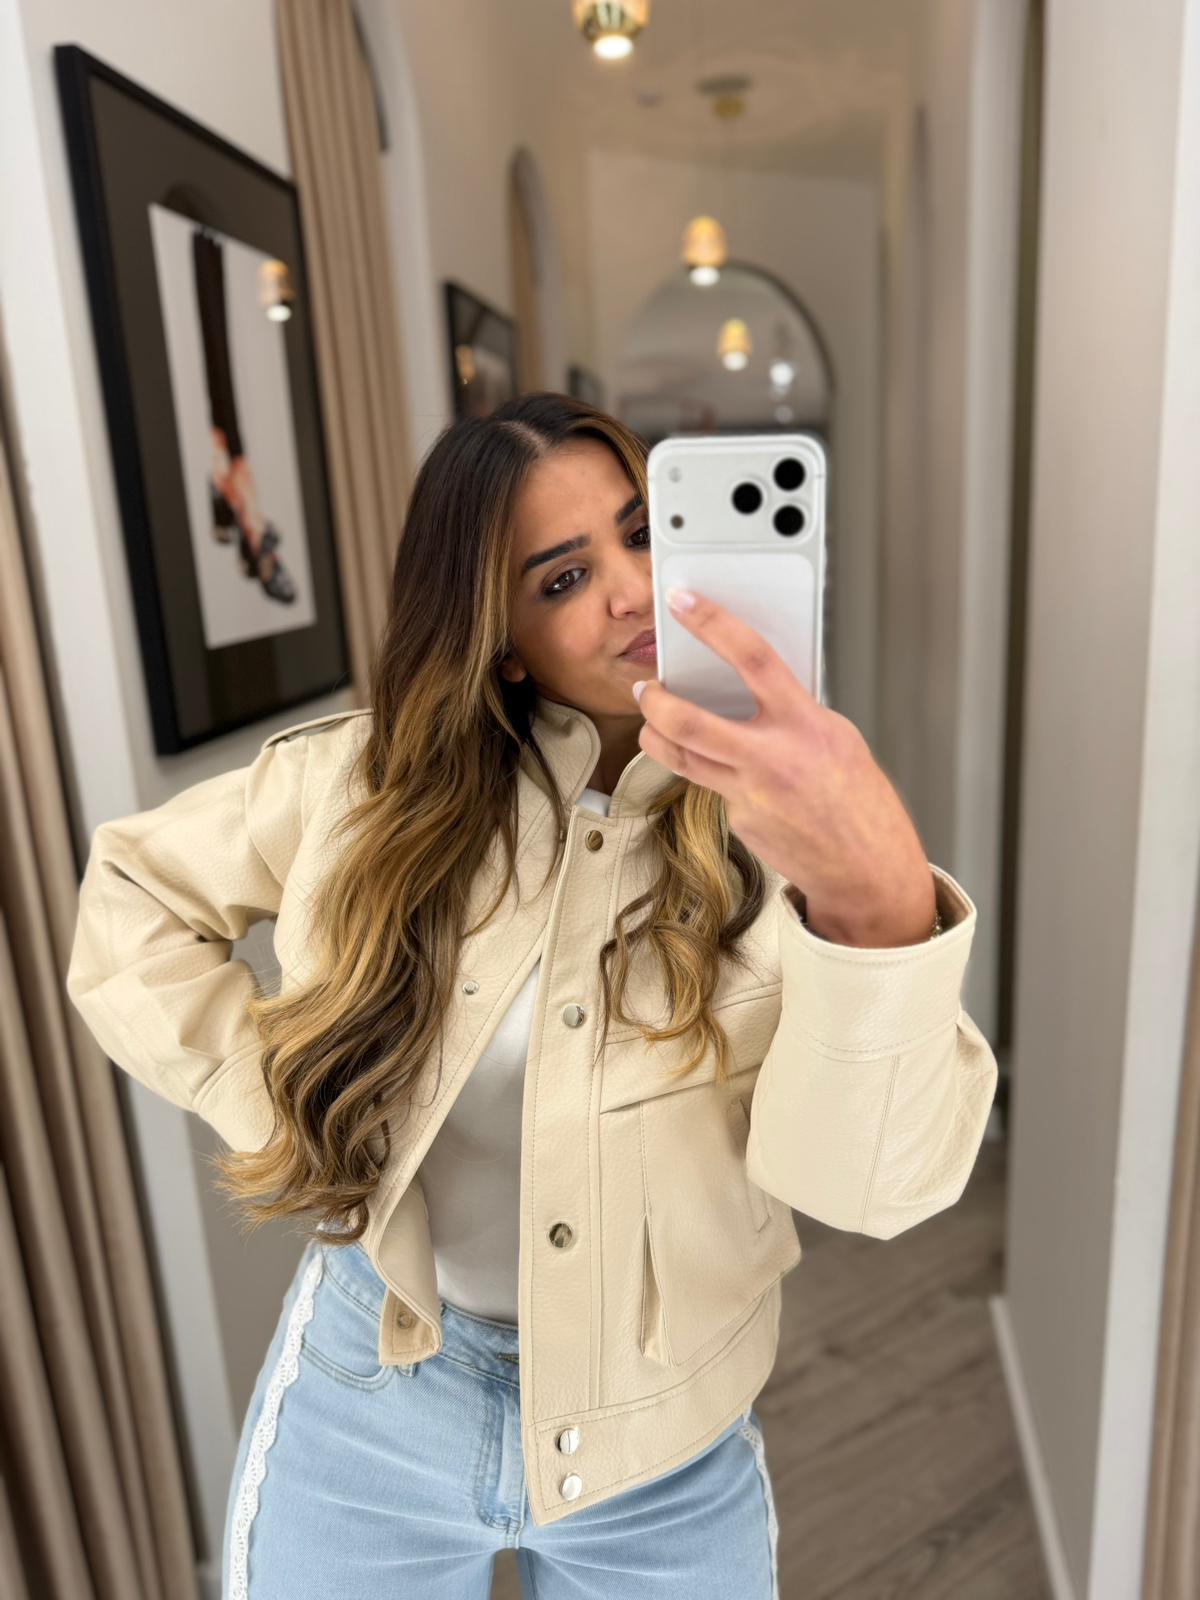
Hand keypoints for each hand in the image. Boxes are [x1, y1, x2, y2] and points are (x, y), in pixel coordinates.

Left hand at [633, 589, 936, 946]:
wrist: (867, 871)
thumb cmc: (861, 803)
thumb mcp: (837, 738)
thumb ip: (793, 712)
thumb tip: (753, 691)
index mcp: (804, 724)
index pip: (751, 657)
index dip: (712, 623)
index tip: (682, 601)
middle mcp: (770, 758)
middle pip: (686, 720)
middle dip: (654, 700)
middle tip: (645, 687)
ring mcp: (748, 794)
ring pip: (679, 757)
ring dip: (656, 735)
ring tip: (652, 720)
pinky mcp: (738, 822)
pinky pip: (713, 788)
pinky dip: (717, 776)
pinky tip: (737, 780)